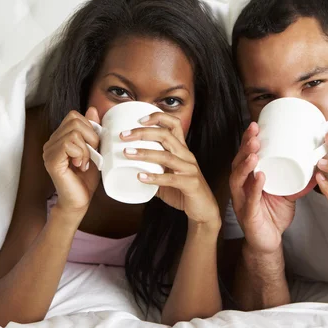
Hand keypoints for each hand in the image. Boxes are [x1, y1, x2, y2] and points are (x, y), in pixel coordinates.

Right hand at [42, 108, 100, 219]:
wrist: (80, 201)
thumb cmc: (86, 178)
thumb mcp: (95, 149)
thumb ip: (93, 130)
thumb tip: (93, 109)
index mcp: (61, 138)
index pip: (74, 116)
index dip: (90, 128)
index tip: (94, 146)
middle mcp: (52, 142)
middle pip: (74, 121)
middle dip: (91, 137)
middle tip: (91, 154)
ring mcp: (49, 151)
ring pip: (73, 132)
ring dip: (86, 148)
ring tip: (85, 162)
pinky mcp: (51, 160)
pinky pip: (68, 144)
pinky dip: (81, 154)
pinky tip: (80, 166)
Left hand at [121, 112, 219, 228]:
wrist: (203, 209)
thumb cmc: (183, 191)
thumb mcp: (166, 177)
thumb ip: (150, 170)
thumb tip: (126, 168)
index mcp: (182, 150)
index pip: (174, 124)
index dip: (158, 117)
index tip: (139, 120)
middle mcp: (186, 155)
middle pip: (166, 135)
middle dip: (143, 132)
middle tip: (124, 136)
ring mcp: (189, 169)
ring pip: (166, 155)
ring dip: (145, 153)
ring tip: (127, 153)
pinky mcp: (190, 184)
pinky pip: (171, 179)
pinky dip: (154, 177)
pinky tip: (140, 177)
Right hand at [229, 122, 313, 254]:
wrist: (268, 243)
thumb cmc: (273, 215)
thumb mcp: (287, 193)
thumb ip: (298, 180)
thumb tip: (317, 166)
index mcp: (248, 179)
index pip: (245, 155)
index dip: (248, 140)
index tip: (255, 125)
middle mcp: (241, 187)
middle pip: (238, 163)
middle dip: (245, 148)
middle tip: (255, 135)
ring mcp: (241, 201)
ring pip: (238, 179)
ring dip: (246, 164)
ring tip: (255, 152)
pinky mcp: (248, 215)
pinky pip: (249, 200)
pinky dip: (254, 188)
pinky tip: (260, 176)